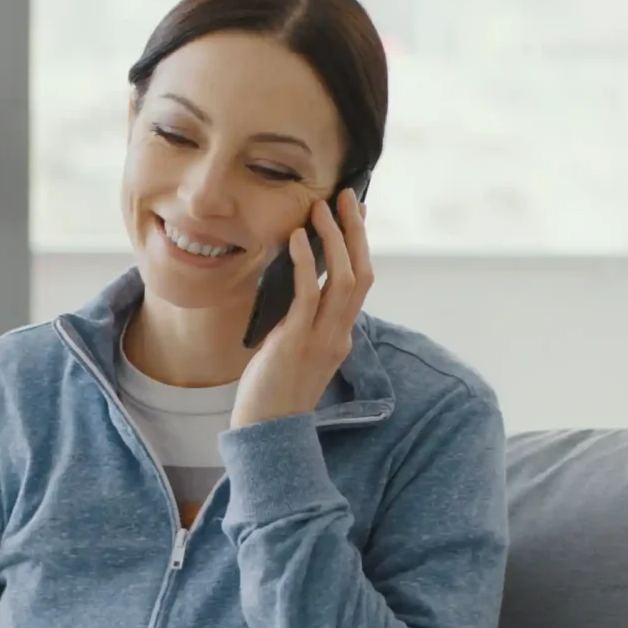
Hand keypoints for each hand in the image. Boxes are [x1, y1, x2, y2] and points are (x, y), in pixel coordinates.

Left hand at [233, 187, 373, 427]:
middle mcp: (338, 335)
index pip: (361, 283)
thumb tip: (294, 284)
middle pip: (362, 274)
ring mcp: (321, 339)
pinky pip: (308, 295)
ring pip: (343, 280)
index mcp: (340, 336)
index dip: (360, 246)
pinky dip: (308, 263)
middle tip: (347, 196)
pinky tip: (299, 238)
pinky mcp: (296, 342)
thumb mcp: (296, 351)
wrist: (266, 430)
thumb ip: (302, 321)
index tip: (356, 214)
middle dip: (355, 232)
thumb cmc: (273, 392)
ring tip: (322, 208)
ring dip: (335, 240)